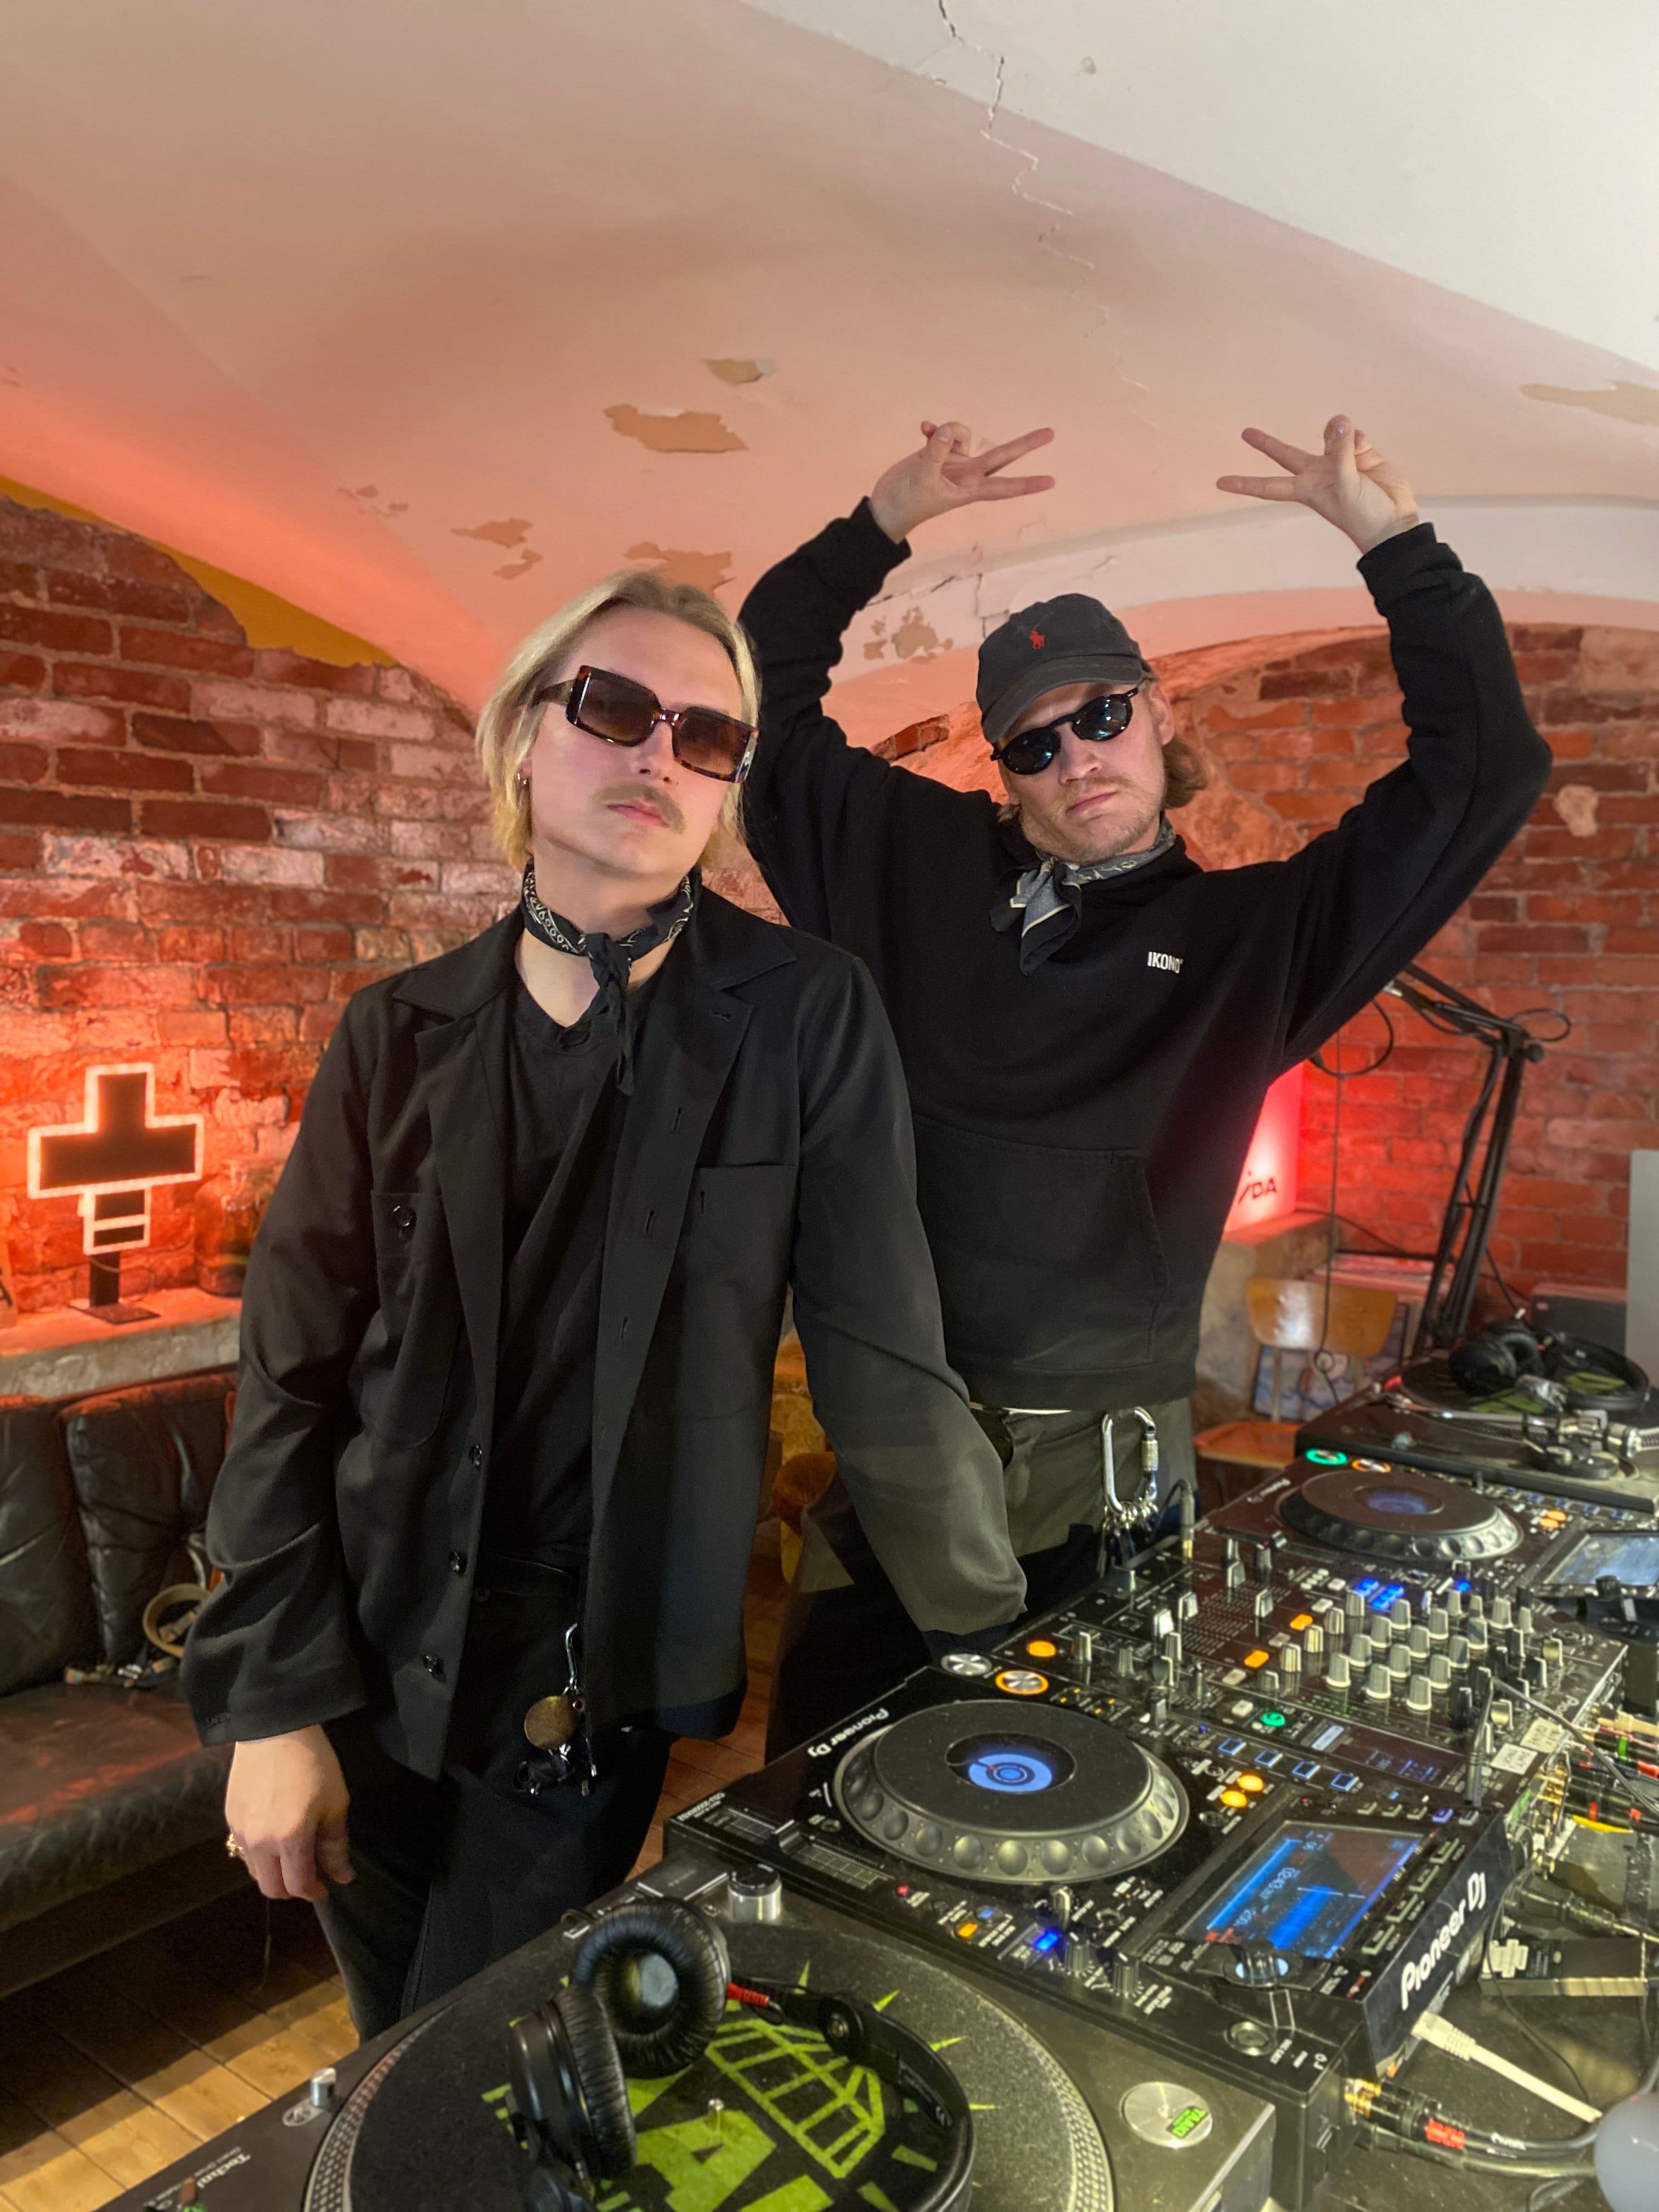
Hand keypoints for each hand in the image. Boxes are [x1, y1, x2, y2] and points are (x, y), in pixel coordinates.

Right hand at [226, 1725, 353, 1902]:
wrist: (275, 1728)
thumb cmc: (313, 1763)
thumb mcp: (335, 1803)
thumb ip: (336, 1845)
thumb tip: (343, 1876)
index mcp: (289, 1840)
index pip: (297, 1886)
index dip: (313, 1893)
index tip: (326, 1889)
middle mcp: (259, 1842)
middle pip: (271, 1888)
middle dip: (292, 1890)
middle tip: (310, 1877)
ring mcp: (241, 1830)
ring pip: (254, 1872)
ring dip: (273, 1874)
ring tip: (292, 1858)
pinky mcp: (230, 1816)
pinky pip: (243, 1850)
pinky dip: (259, 1856)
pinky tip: (274, 1839)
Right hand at [868, 420, 1055, 543]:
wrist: (885, 507)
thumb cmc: (907, 503)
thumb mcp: (923, 477)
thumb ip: (937, 451)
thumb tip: (948, 429)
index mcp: (970, 489)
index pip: (1005, 486)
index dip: (1028, 484)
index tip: (1052, 482)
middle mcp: (967, 475)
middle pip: (1002, 456)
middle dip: (1025, 444)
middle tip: (1051, 433)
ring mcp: (954, 463)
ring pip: (965, 435)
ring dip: (951, 430)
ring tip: (930, 435)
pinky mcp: (938, 453)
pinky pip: (943, 433)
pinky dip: (935, 429)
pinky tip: (923, 428)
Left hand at [1216, 416, 1418, 553]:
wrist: (1394, 521)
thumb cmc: (1363, 514)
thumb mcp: (1346, 485)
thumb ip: (1341, 452)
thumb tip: (1339, 421)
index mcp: (1306, 489)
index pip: (1268, 485)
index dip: (1245, 483)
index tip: (1220, 483)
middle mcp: (1318, 473)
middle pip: (1285, 454)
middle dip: (1266, 444)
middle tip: (1244, 432)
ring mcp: (1339, 462)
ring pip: (1328, 434)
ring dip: (1337, 430)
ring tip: (1350, 438)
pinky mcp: (1361, 454)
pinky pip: (1353, 434)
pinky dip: (1356, 435)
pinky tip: (1364, 444)